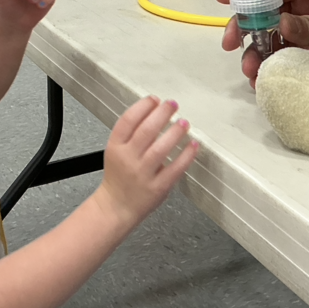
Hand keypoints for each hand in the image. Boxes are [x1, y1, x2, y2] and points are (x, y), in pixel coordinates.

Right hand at [95, 97, 197, 228]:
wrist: (116, 207)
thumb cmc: (119, 176)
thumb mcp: (115, 150)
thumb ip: (131, 134)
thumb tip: (155, 111)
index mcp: (115, 147)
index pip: (128, 120)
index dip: (143, 106)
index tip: (154, 99)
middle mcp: (128, 159)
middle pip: (146, 130)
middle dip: (162, 113)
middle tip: (173, 104)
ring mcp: (143, 174)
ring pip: (161, 148)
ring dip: (175, 132)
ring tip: (183, 122)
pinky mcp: (158, 187)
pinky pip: (175, 169)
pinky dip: (186, 155)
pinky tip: (193, 145)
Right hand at [216, 0, 308, 88]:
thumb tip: (282, 25)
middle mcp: (300, 13)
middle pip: (262, 16)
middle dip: (243, 28)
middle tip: (231, 43)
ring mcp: (302, 37)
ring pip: (268, 42)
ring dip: (254, 54)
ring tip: (250, 71)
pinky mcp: (308, 58)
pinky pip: (282, 61)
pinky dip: (269, 71)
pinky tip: (261, 81)